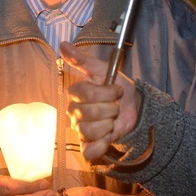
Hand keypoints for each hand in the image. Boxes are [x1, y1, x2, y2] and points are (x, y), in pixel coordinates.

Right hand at [60, 42, 141, 161]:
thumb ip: (82, 59)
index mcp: (76, 93)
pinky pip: (88, 151)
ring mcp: (80, 129)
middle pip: (88, 112)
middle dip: (109, 108)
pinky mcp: (88, 145)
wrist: (133, 106)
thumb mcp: (103, 69)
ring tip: (112, 120)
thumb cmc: (117, 87)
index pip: (85, 93)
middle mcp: (74, 111)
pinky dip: (101, 145)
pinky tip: (108, 136)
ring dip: (107, 125)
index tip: (116, 90)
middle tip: (115, 106)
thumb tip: (63, 45)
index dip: (105, 92)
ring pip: (88, 130)